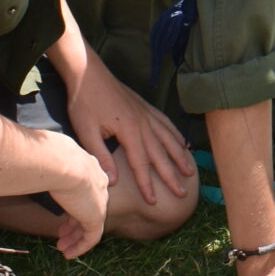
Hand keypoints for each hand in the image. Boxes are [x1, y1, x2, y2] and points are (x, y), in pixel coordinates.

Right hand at [44, 145, 110, 259]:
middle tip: (62, 233)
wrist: (60, 162)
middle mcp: (98, 183)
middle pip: (89, 206)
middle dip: (75, 222)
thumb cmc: (46, 155)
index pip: (86, 189)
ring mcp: (99, 200)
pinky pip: (92, 237)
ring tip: (63, 248)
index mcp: (89, 167)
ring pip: (91, 224)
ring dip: (76, 237)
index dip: (74, 202)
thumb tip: (23, 163)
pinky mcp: (96, 216)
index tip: (62, 213)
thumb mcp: (47, 158)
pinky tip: (68, 254)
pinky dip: (81, 247)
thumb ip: (42, 164)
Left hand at [62, 54, 194, 204]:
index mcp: (129, 132)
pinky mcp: (145, 107)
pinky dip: (176, 135)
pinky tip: (183, 144)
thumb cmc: (84, 103)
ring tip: (189, 171)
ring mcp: (147, 114)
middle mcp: (143, 124)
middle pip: (161, 155)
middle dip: (171, 175)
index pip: (141, 164)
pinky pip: (166, 124)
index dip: (148, 184)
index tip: (154, 201)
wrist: (89, 74)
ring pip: (168, 139)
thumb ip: (101, 156)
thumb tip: (113, 181)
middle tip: (182, 193)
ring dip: (179, 157)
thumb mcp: (86, 132)